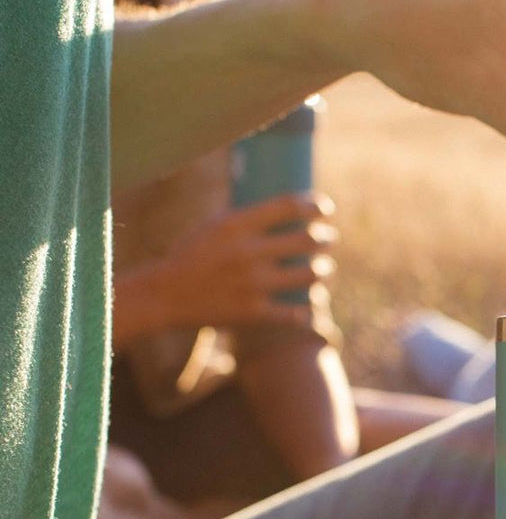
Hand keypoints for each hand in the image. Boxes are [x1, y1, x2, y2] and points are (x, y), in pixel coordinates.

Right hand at [122, 192, 336, 332]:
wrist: (164, 295)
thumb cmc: (192, 255)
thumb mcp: (214, 226)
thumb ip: (249, 218)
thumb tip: (291, 207)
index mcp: (236, 225)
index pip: (290, 206)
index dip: (315, 205)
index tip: (325, 209)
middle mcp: (248, 252)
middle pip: (308, 240)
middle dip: (327, 238)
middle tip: (330, 239)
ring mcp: (252, 284)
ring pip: (310, 275)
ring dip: (323, 271)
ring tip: (323, 269)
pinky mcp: (253, 312)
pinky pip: (296, 312)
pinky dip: (307, 309)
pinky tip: (309, 305)